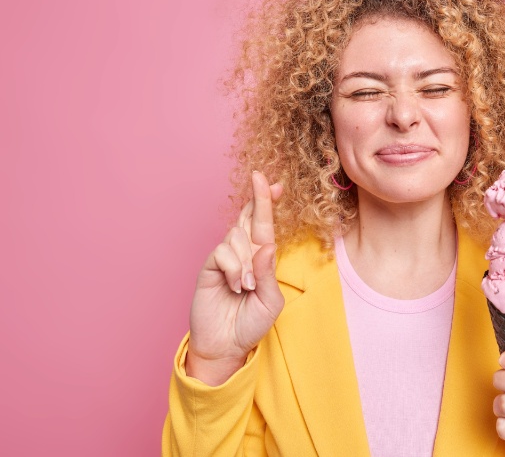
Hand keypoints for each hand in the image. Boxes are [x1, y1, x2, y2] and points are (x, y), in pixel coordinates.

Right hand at [186, 171, 284, 384]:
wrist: (226, 346)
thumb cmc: (251, 324)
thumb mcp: (270, 301)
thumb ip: (268, 274)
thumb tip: (266, 246)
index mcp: (261, 259)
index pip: (265, 226)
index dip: (268, 203)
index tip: (275, 183)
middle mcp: (243, 254)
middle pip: (249, 218)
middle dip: (258, 198)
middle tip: (261, 178)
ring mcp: (225, 259)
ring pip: (237, 236)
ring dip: (246, 261)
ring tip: (246, 287)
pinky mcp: (209, 267)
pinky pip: (223, 252)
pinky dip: (233, 269)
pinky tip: (234, 286)